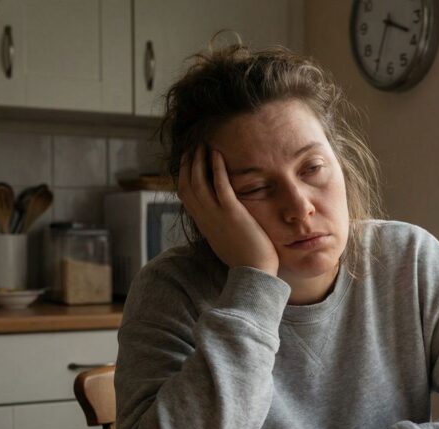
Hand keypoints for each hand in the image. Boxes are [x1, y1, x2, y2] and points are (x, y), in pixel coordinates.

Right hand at [178, 146, 278, 272]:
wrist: (253, 274)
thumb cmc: (245, 261)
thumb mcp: (226, 242)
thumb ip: (221, 228)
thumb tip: (223, 222)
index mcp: (203, 224)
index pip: (186, 196)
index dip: (185, 177)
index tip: (189, 163)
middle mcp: (205, 218)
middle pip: (187, 185)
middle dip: (189, 164)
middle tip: (193, 147)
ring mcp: (216, 215)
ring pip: (199, 181)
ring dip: (199, 160)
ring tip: (203, 145)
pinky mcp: (231, 213)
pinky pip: (220, 185)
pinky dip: (216, 168)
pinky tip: (217, 154)